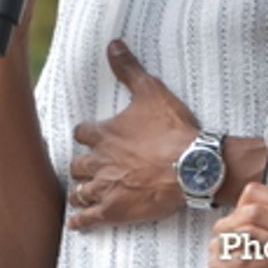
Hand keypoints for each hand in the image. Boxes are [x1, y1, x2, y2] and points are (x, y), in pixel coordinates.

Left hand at [66, 40, 198, 229]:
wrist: (191, 166)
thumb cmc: (172, 129)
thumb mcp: (151, 91)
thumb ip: (129, 69)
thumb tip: (113, 44)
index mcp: (104, 134)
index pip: (82, 133)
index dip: (86, 134)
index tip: (89, 136)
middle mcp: (98, 161)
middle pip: (78, 164)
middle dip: (82, 164)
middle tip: (88, 166)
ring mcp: (105, 188)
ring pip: (79, 191)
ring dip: (80, 190)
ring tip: (82, 192)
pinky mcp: (114, 210)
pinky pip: (87, 218)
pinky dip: (80, 220)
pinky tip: (76, 222)